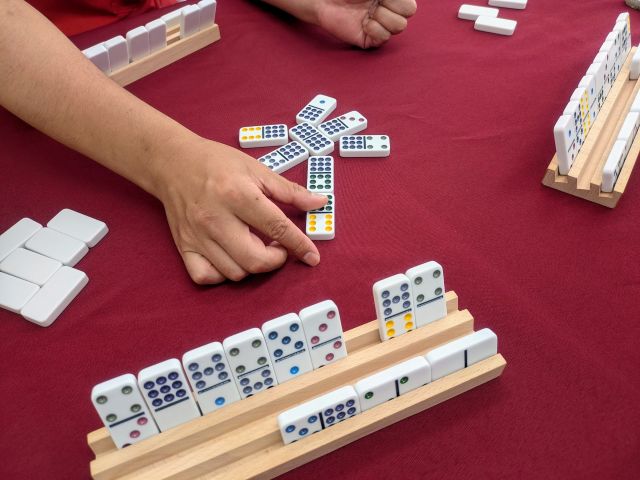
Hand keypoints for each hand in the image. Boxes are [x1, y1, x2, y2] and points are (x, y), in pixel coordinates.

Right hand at [155, 137, 326, 283]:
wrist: (172, 162)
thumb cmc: (217, 162)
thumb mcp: (256, 169)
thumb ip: (289, 190)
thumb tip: (319, 202)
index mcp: (238, 195)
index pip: (277, 227)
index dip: (300, 245)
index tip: (312, 257)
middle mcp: (216, 219)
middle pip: (255, 260)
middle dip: (276, 260)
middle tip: (279, 246)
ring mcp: (198, 236)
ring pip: (235, 272)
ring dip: (253, 267)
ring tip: (257, 247)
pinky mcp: (184, 246)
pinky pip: (206, 277)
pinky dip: (223, 275)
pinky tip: (232, 259)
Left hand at [314, 0, 416, 47]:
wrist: (325, 0)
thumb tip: (387, 2)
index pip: (410, 5)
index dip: (398, 0)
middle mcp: (388, 12)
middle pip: (407, 15)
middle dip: (392, 6)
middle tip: (374, 3)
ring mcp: (380, 26)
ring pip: (399, 27)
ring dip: (383, 17)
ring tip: (368, 13)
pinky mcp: (370, 40)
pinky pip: (384, 38)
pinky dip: (375, 29)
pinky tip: (364, 24)